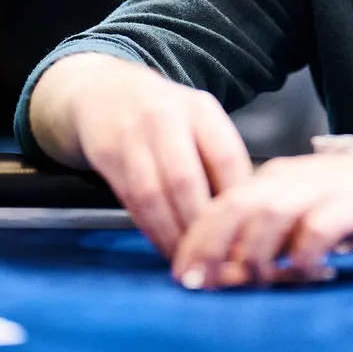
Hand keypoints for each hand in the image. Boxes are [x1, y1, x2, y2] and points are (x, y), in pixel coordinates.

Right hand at [29, 54, 252, 255]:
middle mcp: (166, 118)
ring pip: (153, 195)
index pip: (226, 157)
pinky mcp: (107, 154)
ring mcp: (132, 135)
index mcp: (200, 109)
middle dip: (200, 225)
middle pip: (186, 180)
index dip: (235, 200)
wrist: (106, 92)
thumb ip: (219, 160)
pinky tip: (165, 245)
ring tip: (188, 259)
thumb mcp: (198, 121)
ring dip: (171, 234)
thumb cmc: (166, 116)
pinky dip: (150, 229)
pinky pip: (131, 201)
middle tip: (215, 255)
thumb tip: (246, 215)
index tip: (244, 231)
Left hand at [172, 151, 352, 289]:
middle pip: (235, 207)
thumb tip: (234, 269)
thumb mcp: (305, 206)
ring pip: (268, 217)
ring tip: (248, 283)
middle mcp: (290, 178)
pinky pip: (316, 229)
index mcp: (274, 176)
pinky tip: (304, 272)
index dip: (197, 239)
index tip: (182, 274)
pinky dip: (303, 254)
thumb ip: (271, 230)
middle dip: (209, 248)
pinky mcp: (349, 204)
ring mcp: (319, 188)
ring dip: (252, 255)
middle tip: (196, 283)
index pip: (221, 203)